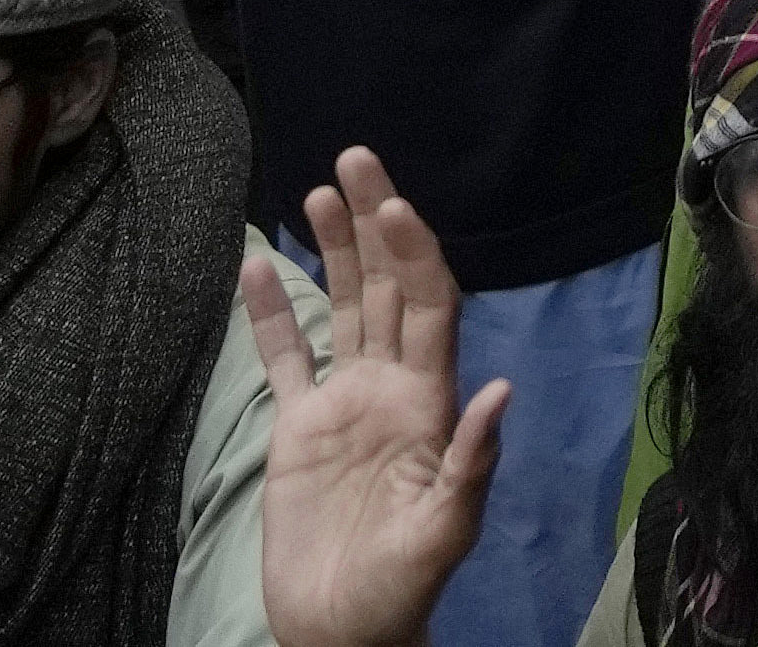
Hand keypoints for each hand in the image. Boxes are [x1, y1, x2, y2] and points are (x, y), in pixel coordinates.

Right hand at [237, 160, 514, 646]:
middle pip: (389, 286)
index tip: (394, 203)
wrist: (344, 629)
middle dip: (377, 223)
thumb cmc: (404, 587)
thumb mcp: (445, 529)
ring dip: (335, 250)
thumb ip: (471, 461)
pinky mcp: (297, 429)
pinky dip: (272, 312)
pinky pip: (285, 357)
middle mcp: (390, 386)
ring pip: (344, 307)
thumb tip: (500, 391)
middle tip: (357, 157)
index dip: (415, 252)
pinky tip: (257, 263)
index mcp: (430, 401)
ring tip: (319, 190)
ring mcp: (343, 402)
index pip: (429, 304)